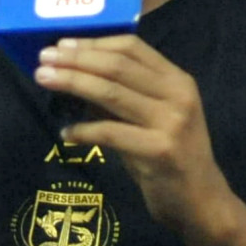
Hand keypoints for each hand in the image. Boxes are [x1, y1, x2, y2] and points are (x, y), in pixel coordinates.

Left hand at [35, 35, 233, 236]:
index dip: (93, 43)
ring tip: (44, 79)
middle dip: (76, 59)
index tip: (62, 44)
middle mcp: (178, 95)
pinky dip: (83, 130)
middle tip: (44, 58)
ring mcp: (171, 122)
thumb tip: (73, 76)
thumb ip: (121, 96)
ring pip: (111, 92)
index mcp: (177, 79)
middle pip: (117, 66)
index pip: (131, 47)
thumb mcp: (152, 118)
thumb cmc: (170, 155)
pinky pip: (110, 133)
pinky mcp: (159, 150)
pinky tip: (65, 133)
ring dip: (72, 83)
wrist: (201, 202)